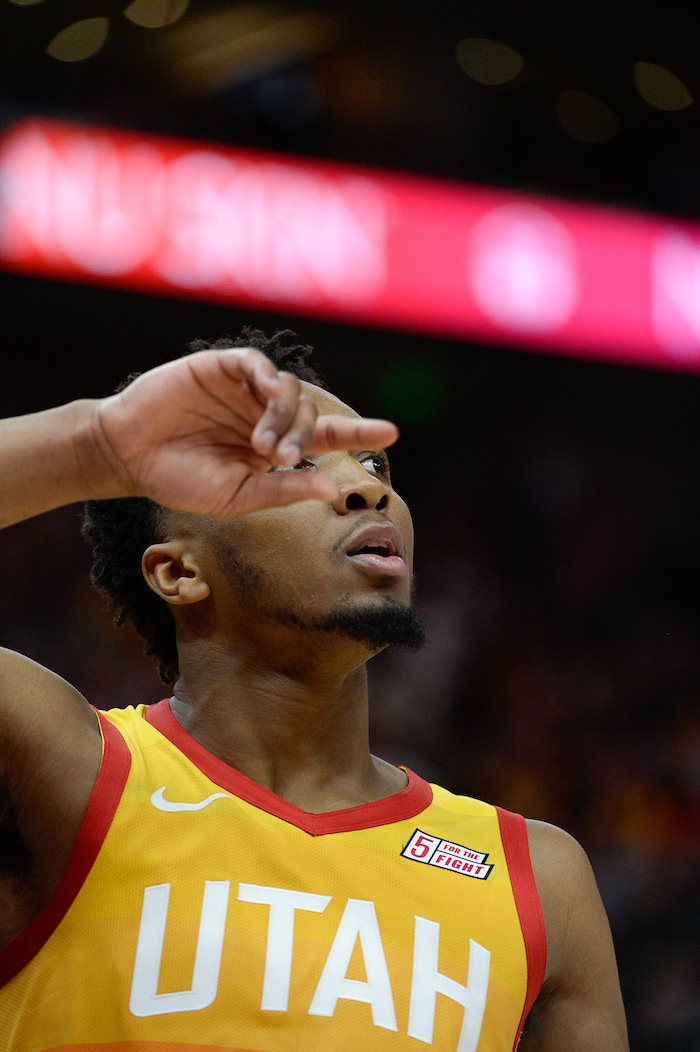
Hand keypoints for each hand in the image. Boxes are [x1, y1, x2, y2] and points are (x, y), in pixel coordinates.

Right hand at [87, 346, 398, 517]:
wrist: (127, 456)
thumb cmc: (179, 481)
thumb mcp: (235, 497)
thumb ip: (281, 491)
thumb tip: (331, 491)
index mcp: (274, 448)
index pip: (326, 436)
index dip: (358, 432)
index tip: (391, 432)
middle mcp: (265, 415)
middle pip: (309, 415)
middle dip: (303, 436)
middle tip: (279, 458)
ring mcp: (245, 390)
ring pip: (290, 390)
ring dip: (284, 416)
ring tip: (260, 444)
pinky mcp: (221, 368)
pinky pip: (258, 363)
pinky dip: (269, 376)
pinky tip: (268, 393)